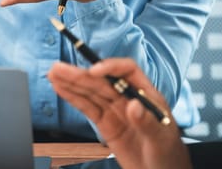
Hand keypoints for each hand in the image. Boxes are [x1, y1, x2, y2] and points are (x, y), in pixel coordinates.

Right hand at [48, 58, 191, 168]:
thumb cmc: (168, 154)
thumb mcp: (161, 139)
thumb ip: (147, 122)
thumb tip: (133, 106)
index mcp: (146, 95)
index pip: (127, 71)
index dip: (110, 67)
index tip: (94, 71)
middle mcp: (128, 98)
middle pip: (102, 81)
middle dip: (80, 74)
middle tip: (59, 68)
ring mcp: (115, 111)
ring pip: (90, 92)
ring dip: (71, 82)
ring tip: (53, 73)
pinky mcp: (105, 124)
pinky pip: (87, 108)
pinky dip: (73, 98)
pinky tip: (60, 88)